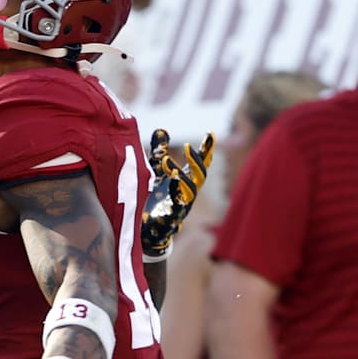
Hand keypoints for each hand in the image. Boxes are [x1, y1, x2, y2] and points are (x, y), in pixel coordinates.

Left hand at [141, 129, 214, 257]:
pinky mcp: (172, 218)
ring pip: (190, 191)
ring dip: (182, 176)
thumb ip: (159, 151)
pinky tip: (168, 179)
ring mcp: (182, 206)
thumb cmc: (154, 199)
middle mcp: (188, 193)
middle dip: (198, 162)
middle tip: (189, 147)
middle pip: (200, 176)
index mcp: (186, 181)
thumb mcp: (155, 172)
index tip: (210, 133)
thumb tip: (161, 129)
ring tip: (168, 161)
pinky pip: (176, 205)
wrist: (146, 229)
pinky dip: (173, 191)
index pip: (200, 164)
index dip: (206, 150)